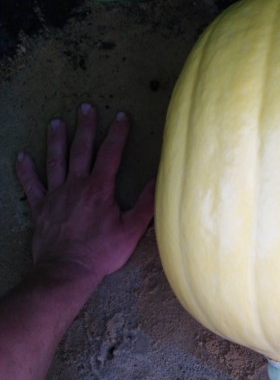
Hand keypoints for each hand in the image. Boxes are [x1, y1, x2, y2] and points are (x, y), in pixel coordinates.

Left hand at [15, 103, 154, 287]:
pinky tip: (22, 156)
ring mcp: (56, 195)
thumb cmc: (101, 253)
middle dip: (85, 127)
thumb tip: (158, 181)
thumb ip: (146, 204)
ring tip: (56, 122)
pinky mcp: (41, 208)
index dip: (117, 133)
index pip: (111, 153)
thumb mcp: (131, 231)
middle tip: (86, 107)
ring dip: (56, 140)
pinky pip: (31, 185)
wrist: (66, 271)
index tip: (122, 116)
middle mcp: (76, 185)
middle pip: (81, 149)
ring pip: (56, 161)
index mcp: (100, 188)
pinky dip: (26, 170)